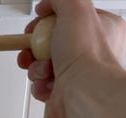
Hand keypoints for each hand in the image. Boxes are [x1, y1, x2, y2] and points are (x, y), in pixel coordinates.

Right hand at [18, 0, 125, 117]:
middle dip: (35, 48)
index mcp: (100, 29)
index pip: (68, 19)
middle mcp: (89, 53)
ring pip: (42, 66)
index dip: (47, 21)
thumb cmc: (87, 57)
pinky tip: (48, 84)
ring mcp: (75, 74)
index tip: (36, 23)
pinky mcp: (61, 92)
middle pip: (51, 44)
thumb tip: (47, 4)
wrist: (83, 94)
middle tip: (31, 48)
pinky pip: (41, 85)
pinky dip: (39, 85)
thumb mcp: (75, 9)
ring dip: (36, 68)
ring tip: (45, 69)